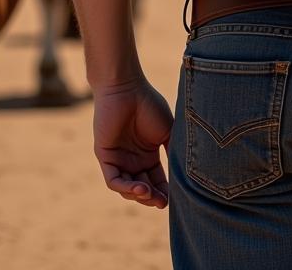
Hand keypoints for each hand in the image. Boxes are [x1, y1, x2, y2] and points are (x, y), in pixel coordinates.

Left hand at [93, 76, 173, 208]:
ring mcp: (119, 159)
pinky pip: (113, 180)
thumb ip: (174, 151)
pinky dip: (125, 187)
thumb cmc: (149, 105)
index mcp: (148, 154)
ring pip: (127, 188)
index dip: (165, 191)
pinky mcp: (105, 157)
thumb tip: (186, 175)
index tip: (176, 199)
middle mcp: (133, 160)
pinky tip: (139, 187)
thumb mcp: (167, 131)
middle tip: (162, 203)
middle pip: (143, 188)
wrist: (127, 88)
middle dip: (153, 198)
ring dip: (139, 195)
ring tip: (150, 194)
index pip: (157, 180)